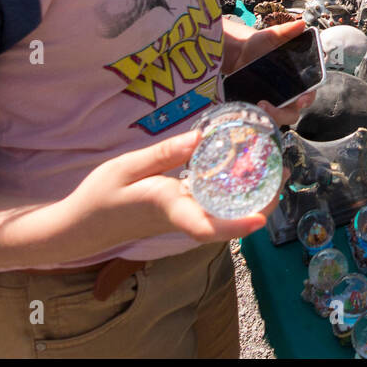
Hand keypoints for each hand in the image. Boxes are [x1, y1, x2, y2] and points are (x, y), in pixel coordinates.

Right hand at [70, 128, 272, 245]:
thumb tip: (202, 138)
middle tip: (284, 174)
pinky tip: (245, 176)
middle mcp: (180, 219)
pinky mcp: (182, 217)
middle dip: (260, 204)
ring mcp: (182, 221)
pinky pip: (213, 211)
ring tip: (275, 172)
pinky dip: (233, 197)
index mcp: (165, 207)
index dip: (234, 226)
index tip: (259, 220)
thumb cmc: (99, 196)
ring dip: (251, 200)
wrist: (81, 228)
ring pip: (224, 217)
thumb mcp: (126, 167)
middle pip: (227, 221)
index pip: (202, 226)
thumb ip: (164, 154)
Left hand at [224, 19, 317, 126]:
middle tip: (267, 106)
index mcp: (298, 77)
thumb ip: (285, 31)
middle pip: (294, 111)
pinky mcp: (260, 107)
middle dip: (283, 113)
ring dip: (271, 117)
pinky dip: (259, 118)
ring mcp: (275, 101)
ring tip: (257, 106)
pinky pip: (264, 119)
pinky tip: (249, 110)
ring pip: (279, 118)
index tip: (302, 100)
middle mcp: (289, 92)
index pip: (310, 91)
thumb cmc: (258, 44)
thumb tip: (301, 24)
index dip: (309, 97)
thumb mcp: (270, 36)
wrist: (237, 53)